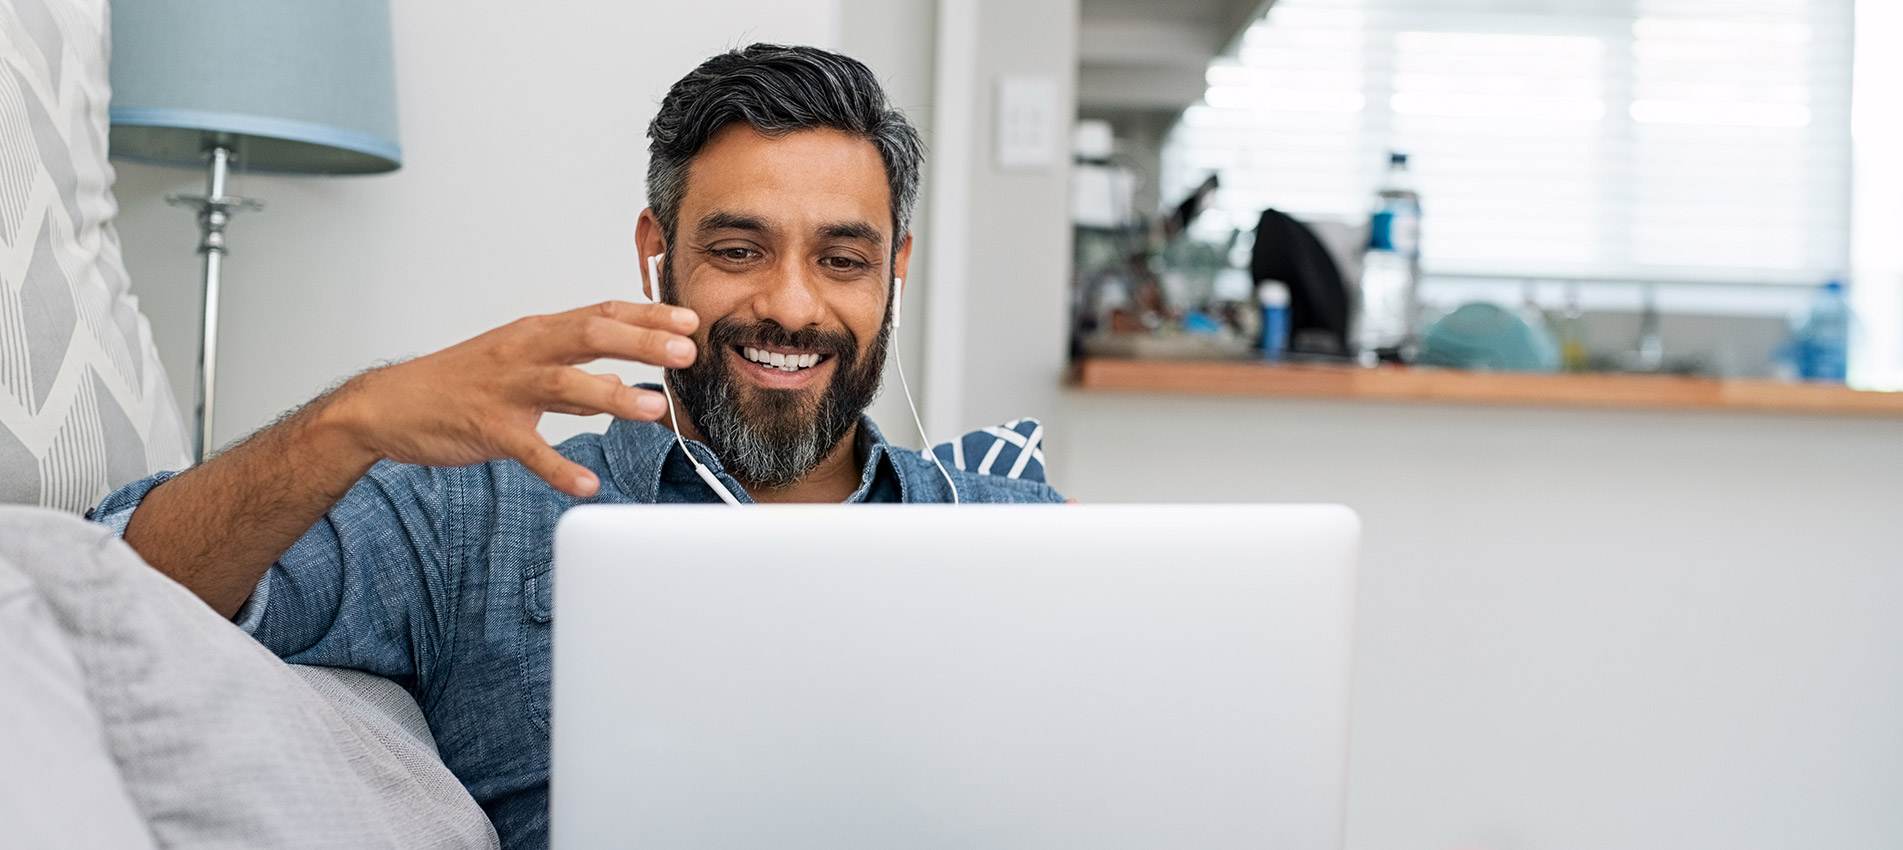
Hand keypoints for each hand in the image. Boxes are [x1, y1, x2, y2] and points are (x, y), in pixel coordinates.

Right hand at [325, 301, 698, 496]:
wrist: (390, 405)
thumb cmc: (460, 383)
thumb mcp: (521, 367)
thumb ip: (575, 377)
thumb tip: (623, 385)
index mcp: (537, 333)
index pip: (601, 314)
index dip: (648, 316)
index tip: (690, 321)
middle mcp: (524, 351)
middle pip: (590, 336)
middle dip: (642, 342)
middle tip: (687, 353)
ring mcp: (505, 388)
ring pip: (564, 384)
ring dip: (612, 397)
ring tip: (653, 409)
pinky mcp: (488, 427)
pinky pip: (529, 449)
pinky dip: (559, 467)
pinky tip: (587, 483)